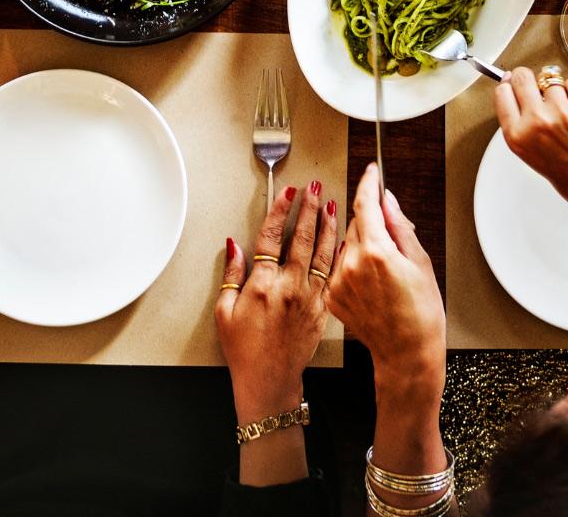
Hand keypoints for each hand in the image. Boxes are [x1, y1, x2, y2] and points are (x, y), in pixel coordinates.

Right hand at [217, 180, 338, 420]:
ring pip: (322, 253)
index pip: (272, 237)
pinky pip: (332, 275)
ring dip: (327, 226)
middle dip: (309, 209)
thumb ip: (230, 275)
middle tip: (313, 188)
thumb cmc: (245, 350)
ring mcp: (309, 298)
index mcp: (263, 285)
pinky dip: (337, 255)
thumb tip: (234, 246)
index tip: (287, 193)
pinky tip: (343, 241)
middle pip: (302, 238)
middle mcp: (289, 288)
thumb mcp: (224, 311)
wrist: (270, 380)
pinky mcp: (322, 309)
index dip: (280, 211)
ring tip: (331, 205)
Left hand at [325, 165, 442, 398]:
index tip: (371, 172)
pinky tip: (371, 286)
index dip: (368, 183)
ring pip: (346, 246)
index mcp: (376, 252)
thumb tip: (387, 200)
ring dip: (361, 247)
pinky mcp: (331, 296)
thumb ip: (399, 226)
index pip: (365, 203)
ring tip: (384, 274)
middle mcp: (351, 264)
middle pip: (356, 224)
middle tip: (393, 244)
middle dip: (371, 224)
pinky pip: (339, 268)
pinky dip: (352, 268)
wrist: (406, 354)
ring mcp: (338, 282)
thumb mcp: (420, 263)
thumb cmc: (421, 314)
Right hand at [494, 68, 567, 248]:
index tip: (513, 83)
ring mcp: (562, 112)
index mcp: (518, 138)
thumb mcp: (535, 158)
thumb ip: (525, 129)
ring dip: (558, 92)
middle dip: (529, 79)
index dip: (509, 86)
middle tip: (537, 86)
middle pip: (523, 78)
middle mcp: (536, 122)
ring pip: (552, 81)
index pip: (502, 94)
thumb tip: (522, 101)